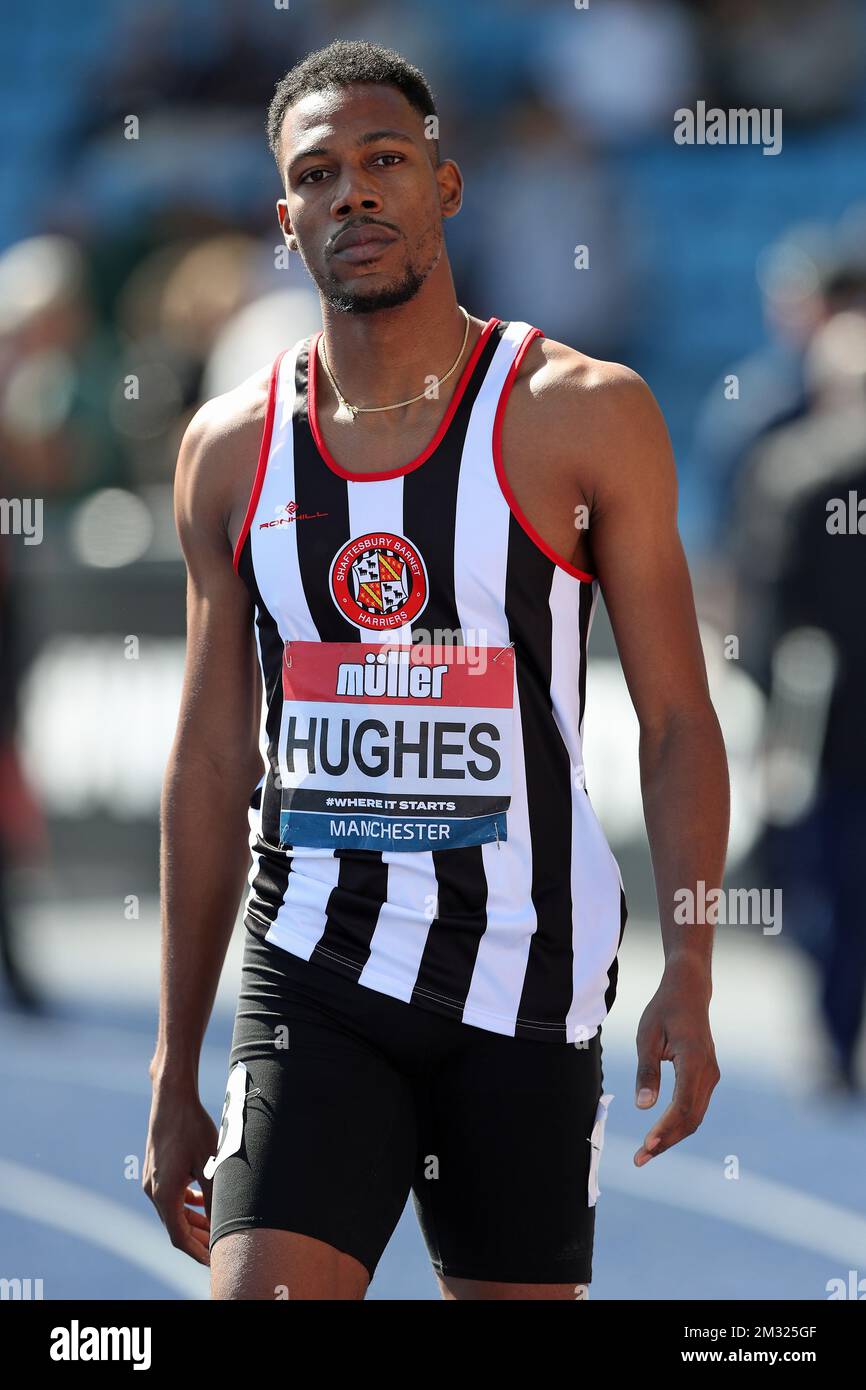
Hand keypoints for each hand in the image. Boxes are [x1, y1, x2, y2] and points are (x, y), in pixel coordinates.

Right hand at [143, 1079, 217, 1264]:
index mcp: (164, 1195)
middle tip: (218, 1250)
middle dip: (197, 1239)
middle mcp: (153, 1191)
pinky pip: (170, 1196)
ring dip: (192, 1221)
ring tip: (213, 1229)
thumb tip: (223, 1224)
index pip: (180, 1237)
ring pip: (173, 1211)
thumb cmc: (193, 1128)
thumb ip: (215, 1197)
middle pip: (175, 1227)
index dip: (197, 1252)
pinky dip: (185, 1204)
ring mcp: (151, 1181)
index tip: (213, 1262)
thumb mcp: (211, 1163)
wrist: (172, 1098)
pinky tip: (200, 1201)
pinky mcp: (155, 1170)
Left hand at [633, 957, 719, 1166]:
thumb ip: (646, 1071)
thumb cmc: (664, 1010)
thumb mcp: (647, 1037)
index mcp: (694, 1061)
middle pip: (691, 1118)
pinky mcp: (707, 1076)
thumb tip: (644, 1107)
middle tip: (641, 1159)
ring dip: (673, 1136)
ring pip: (694, 1116)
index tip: (646, 1146)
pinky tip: (660, 1133)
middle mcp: (708, 1072)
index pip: (682, 1106)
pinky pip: (695, 1107)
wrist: (689, 992)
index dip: (665, 1130)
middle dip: (667, 1141)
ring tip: (647, 1152)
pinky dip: (679, 1123)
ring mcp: (711, 1075)